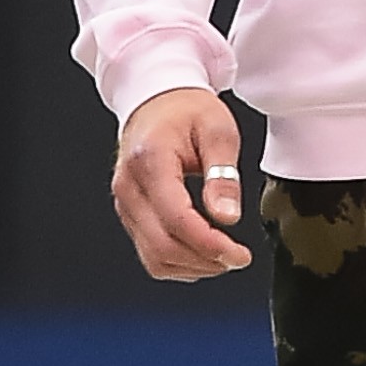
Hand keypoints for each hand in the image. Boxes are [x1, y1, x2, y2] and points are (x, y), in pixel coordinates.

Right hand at [112, 86, 252, 281]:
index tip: (240, 254)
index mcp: (150, 161)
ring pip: (154, 258)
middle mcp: (129, 187)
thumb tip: (227, 217)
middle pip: (162, 247)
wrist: (156, 99)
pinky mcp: (129, 214)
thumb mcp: (217, 129)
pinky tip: (202, 252)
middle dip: (205, 261)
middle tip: (238, 258)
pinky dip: (178, 262)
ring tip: (223, 256)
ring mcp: (125, 203)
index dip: (210, 245)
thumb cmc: (187, 110)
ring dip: (192, 267)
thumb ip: (223, 175)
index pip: (177, 219)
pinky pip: (149, 252)